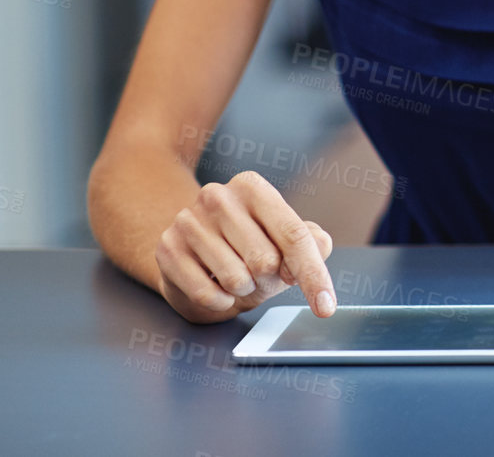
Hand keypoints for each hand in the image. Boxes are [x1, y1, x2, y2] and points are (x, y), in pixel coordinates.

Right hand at [154, 170, 335, 324]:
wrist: (192, 253)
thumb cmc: (247, 247)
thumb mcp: (283, 240)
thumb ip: (311, 242)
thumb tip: (319, 246)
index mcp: (252, 187)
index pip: (293, 235)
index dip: (313, 274)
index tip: (326, 306)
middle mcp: (218, 197)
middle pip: (266, 260)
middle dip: (270, 279)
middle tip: (260, 274)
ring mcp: (188, 222)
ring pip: (236, 278)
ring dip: (244, 289)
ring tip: (237, 276)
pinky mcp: (167, 249)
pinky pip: (207, 294)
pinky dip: (220, 301)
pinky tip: (217, 287)